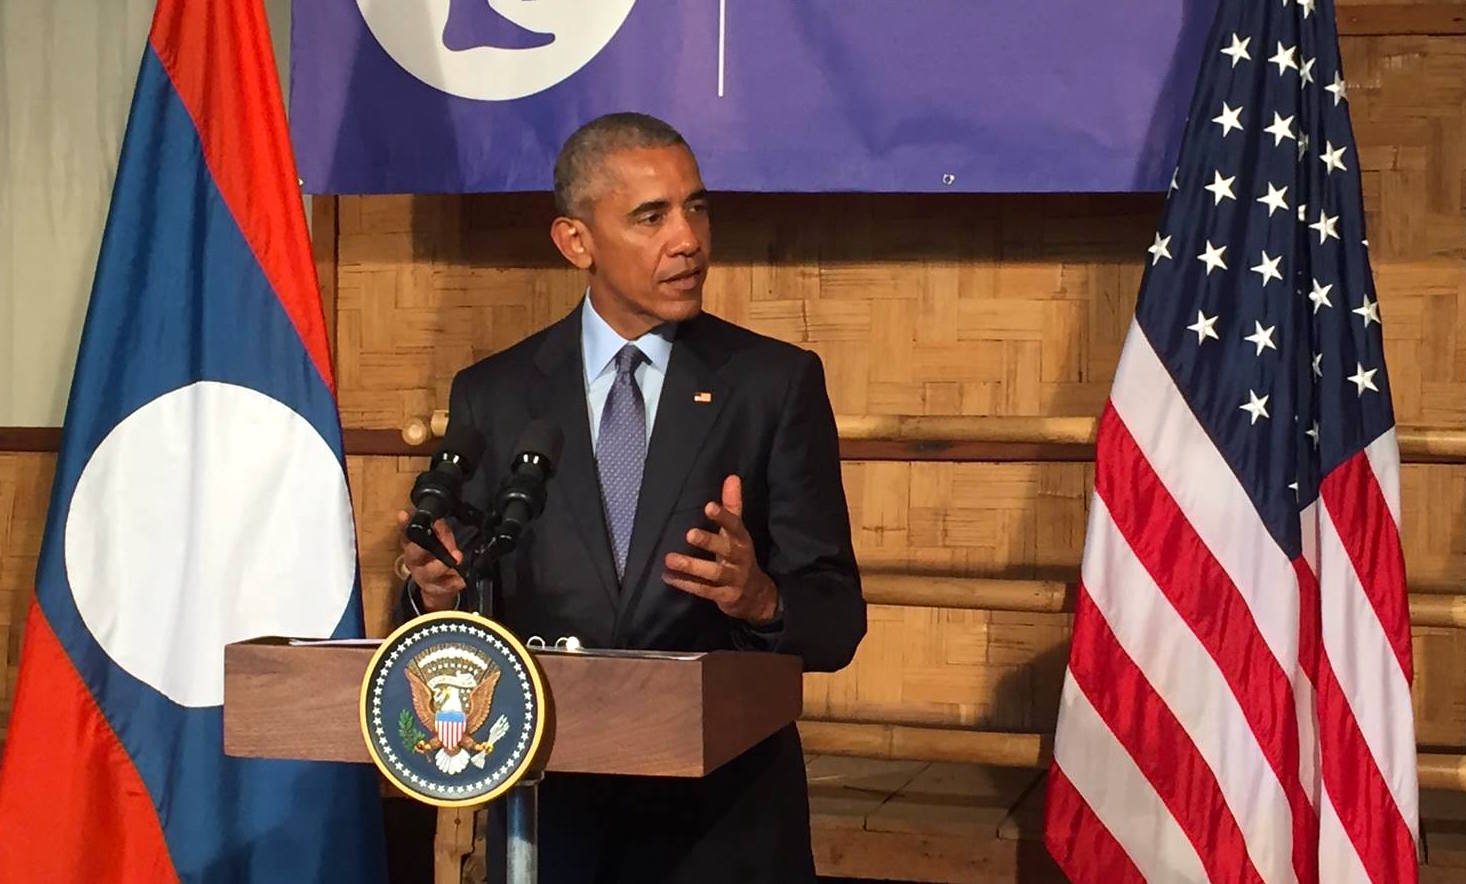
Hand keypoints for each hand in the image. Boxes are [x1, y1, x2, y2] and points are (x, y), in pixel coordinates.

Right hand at [397, 510, 465, 611]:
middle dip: (419, 547)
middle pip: (413, 554)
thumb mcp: (439, 541)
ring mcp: (425, 577)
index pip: (405, 534)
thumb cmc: (437, 557)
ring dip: (442, 564)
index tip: (404, 515)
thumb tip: (440, 520)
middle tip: (430, 543)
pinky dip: (455, 582)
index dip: (403, 525)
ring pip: (430, 572)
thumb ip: (440, 530)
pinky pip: (447, 586)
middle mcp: (415, 562)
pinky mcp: (437, 589)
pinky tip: (461, 580)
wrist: (439, 588)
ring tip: (456, 557)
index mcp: (412, 547)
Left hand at [663, 475, 779, 625]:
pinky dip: (685, 584)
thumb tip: (732, 477)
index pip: (735, 525)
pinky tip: (668, 577)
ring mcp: (733, 579)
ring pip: (713, 573)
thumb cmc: (740, 556)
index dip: (724, 516)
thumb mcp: (738, 532)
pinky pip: (704, 591)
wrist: (757, 596)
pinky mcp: (724, 596)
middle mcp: (739, 558)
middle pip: (726, 549)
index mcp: (741, 539)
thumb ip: (733, 506)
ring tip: (670, 559)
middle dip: (708, 541)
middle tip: (689, 533)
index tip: (709, 506)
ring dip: (691, 566)